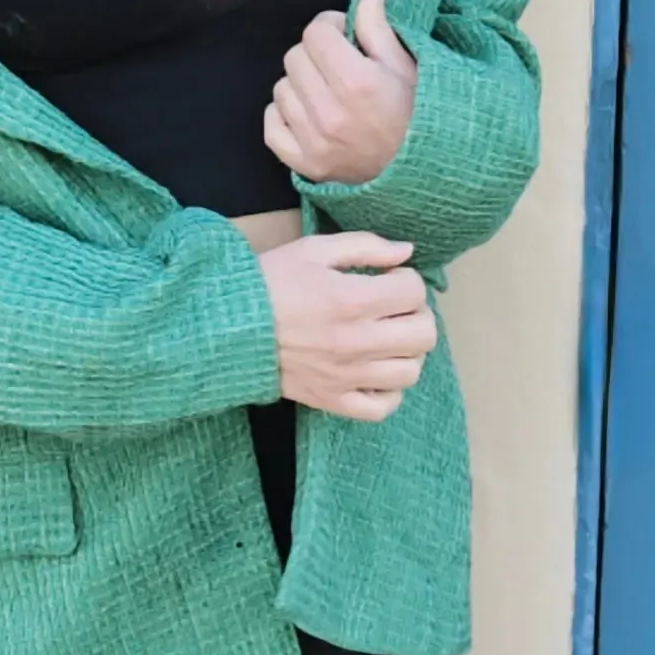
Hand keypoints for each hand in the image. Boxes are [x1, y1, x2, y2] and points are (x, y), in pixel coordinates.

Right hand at [257, 229, 435, 419]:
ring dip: (407, 351)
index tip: (389, 279)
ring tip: (387, 337)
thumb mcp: (315, 249)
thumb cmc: (273, 281)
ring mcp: (347, 377)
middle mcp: (357, 342)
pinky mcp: (333, 400)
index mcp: (353, 299)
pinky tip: (376, 371)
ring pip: (410, 372)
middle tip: (394, 307)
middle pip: (423, 335)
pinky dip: (389, 391)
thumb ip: (366, 246)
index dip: (407, 280)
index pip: (415, 292)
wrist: (230, 326)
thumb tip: (406, 251)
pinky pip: (383, 408)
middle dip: (417, 314)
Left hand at [262, 0, 416, 184]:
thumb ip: (379, 26)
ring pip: (281, 89)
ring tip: (325, 90)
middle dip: (314, 52)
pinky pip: (271, 126)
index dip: (329, 26)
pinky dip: (284, 115)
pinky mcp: (305, 164)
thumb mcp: (406, 67)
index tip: (343, 34)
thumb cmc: (416, 116)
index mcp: (356, 81)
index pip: (314, 33)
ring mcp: (314, 141)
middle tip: (336, 62)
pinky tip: (307, 113)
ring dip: (300, 84)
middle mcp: (330, 111)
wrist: (421, 175)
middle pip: (294, 58)